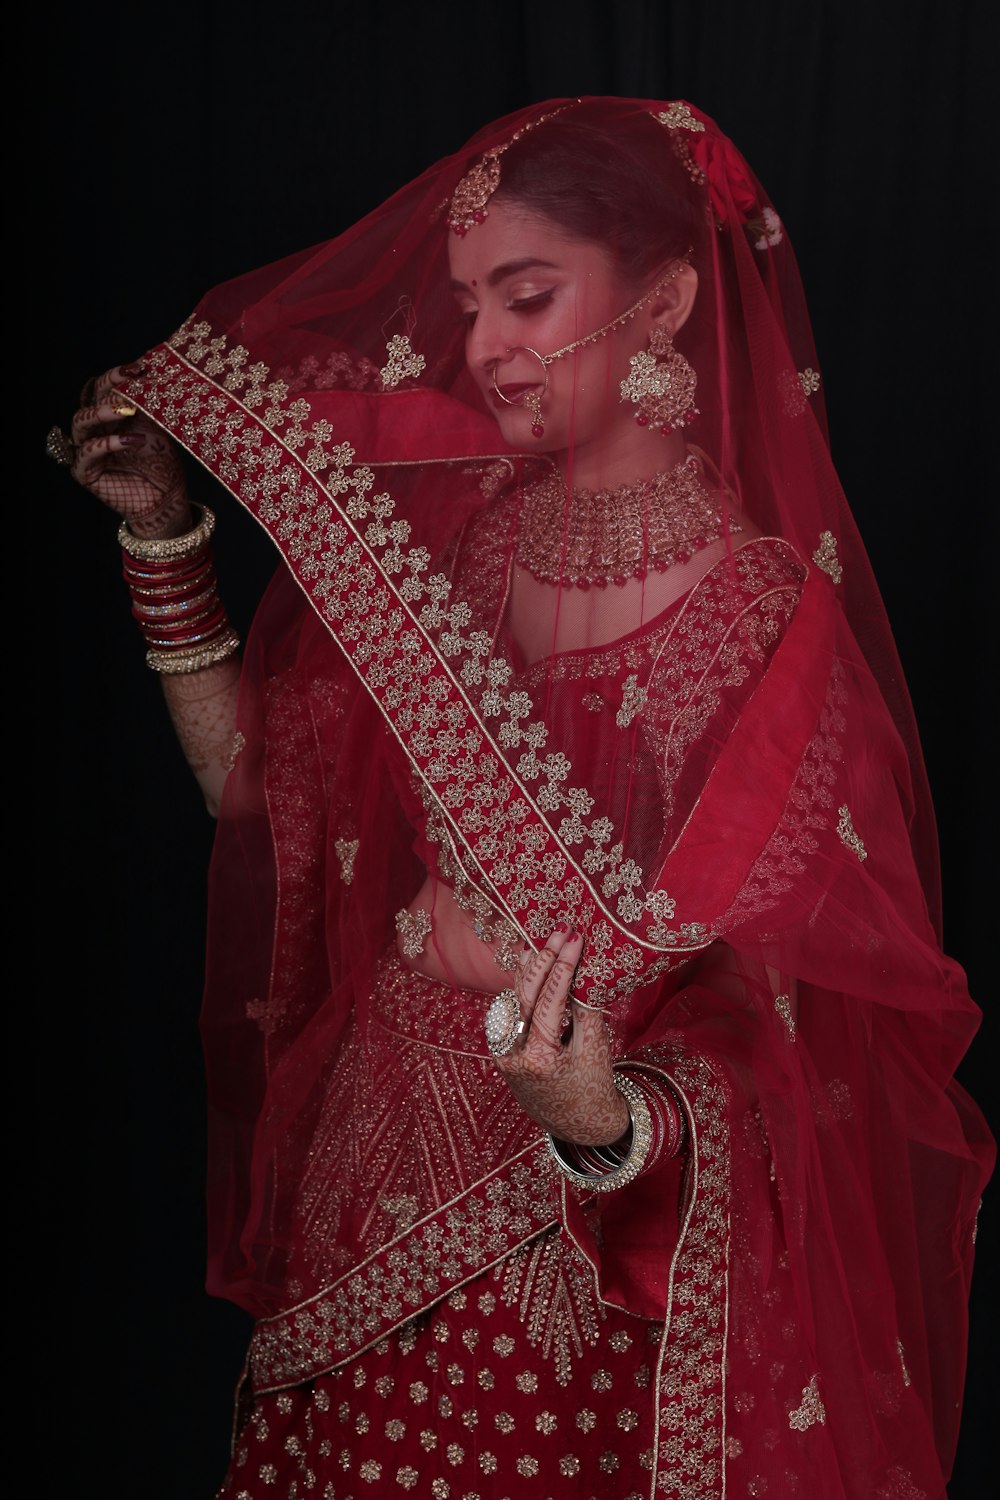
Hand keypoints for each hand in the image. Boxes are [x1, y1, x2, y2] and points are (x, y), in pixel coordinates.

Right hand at [69, 364, 190, 537]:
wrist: (166, 500)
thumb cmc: (162, 464)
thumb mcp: (157, 428)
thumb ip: (149, 406)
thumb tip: (154, 373)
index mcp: (108, 416)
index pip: (103, 388)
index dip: (117, 375)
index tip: (140, 367)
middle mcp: (93, 430)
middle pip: (90, 400)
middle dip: (109, 387)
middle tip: (132, 380)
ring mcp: (86, 450)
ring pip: (81, 421)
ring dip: (104, 412)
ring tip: (128, 410)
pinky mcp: (84, 472)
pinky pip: (88, 452)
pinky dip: (109, 443)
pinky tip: (133, 440)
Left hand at [491, 927, 628, 1145]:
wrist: (577, 1125)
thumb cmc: (593, 1087)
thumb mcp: (595, 1049)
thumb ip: (584, 1009)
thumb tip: (579, 968)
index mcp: (540, 1059)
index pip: (549, 1002)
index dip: (562, 967)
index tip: (575, 940)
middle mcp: (513, 1055)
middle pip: (524, 995)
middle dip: (543, 960)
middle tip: (560, 932)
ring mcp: (503, 1053)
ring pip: (512, 1000)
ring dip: (528, 969)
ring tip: (543, 942)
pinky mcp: (501, 1050)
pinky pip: (510, 1012)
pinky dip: (520, 987)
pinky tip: (529, 964)